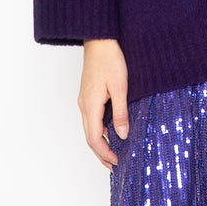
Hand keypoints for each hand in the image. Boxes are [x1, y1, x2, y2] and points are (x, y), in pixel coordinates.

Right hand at [78, 38, 128, 169]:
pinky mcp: (88, 94)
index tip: (116, 163)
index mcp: (90, 106)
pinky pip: (92, 118)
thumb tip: (122, 135)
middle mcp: (84, 105)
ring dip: (100, 142)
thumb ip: (120, 112)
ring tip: (114, 152)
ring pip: (90, 128)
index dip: (104, 153)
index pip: (94, 138)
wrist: (99, 40)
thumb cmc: (110, 60)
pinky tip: (110, 132)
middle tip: (114, 165)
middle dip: (101, 153)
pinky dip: (99, 130)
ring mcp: (84, 100)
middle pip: (90, 137)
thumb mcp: (120, 87)